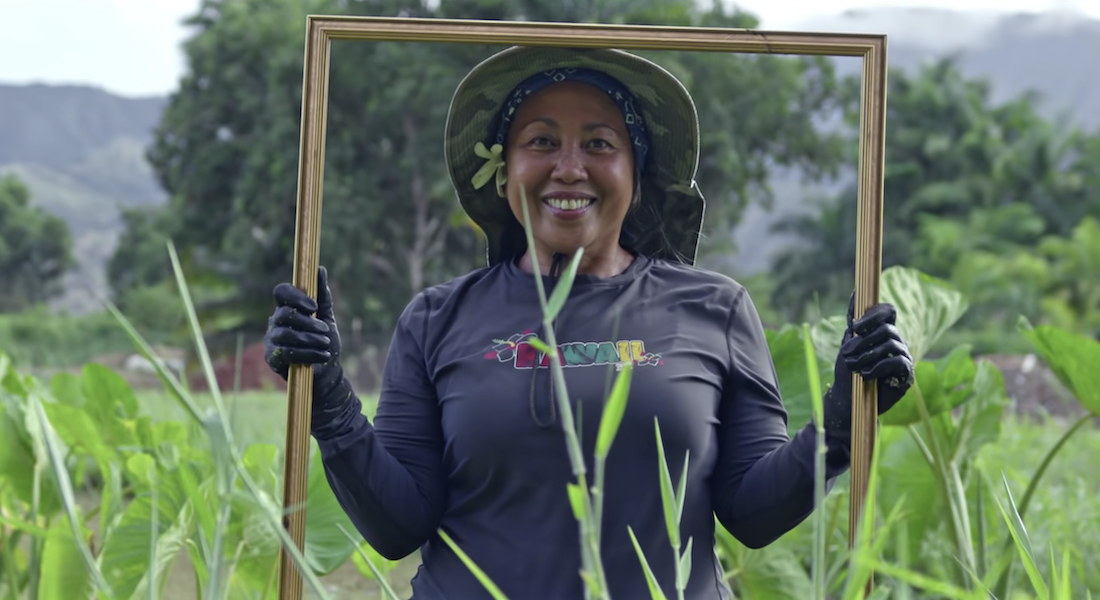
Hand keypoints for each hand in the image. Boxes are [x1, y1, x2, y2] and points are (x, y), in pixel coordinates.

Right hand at [264, 266, 344, 398]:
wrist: (327, 372)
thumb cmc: (325, 341)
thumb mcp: (327, 318)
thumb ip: (323, 297)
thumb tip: (320, 269)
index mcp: (288, 308)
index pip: (281, 292)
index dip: (296, 296)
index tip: (314, 307)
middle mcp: (276, 321)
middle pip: (284, 314)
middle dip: (308, 322)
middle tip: (326, 330)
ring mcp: (272, 340)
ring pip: (286, 334)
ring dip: (310, 339)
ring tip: (325, 344)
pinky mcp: (272, 358)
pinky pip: (287, 353)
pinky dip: (309, 354)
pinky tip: (323, 355)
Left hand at [823, 293, 914, 439]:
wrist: (847, 399)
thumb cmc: (847, 370)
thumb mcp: (847, 343)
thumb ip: (853, 320)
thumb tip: (856, 292)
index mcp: (882, 332)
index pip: (888, 311)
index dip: (873, 315)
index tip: (855, 327)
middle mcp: (895, 342)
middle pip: (887, 329)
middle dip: (863, 341)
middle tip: (847, 354)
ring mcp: (903, 358)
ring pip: (891, 344)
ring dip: (867, 355)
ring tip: (854, 367)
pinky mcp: (906, 375)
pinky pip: (899, 362)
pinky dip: (879, 366)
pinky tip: (866, 375)